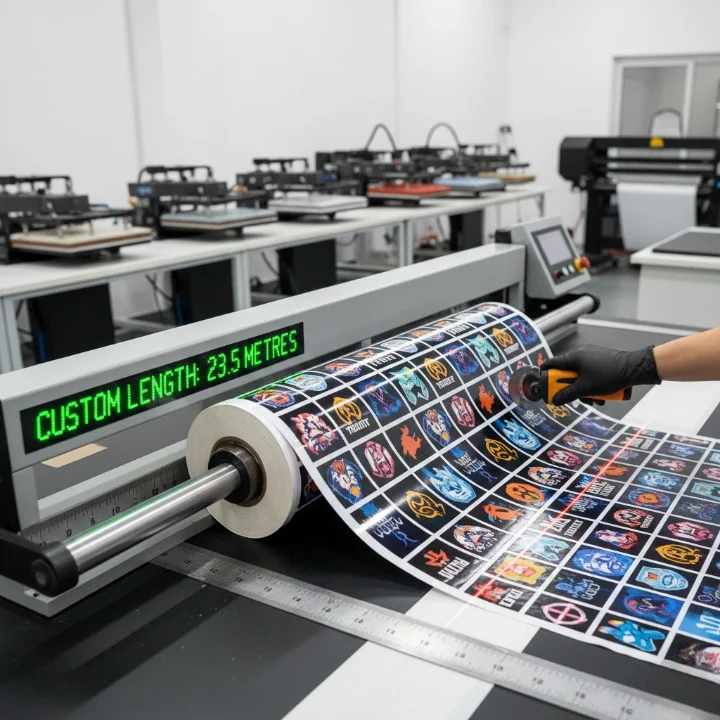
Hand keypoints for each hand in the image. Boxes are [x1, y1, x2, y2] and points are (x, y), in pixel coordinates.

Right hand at [544, 344, 659, 404]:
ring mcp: (593, 356)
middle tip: (575, 398)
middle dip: (571, 388)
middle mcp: (581, 354)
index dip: (546, 374)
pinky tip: (602, 395)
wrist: (635, 368)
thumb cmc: (609, 375)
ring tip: (595, 400)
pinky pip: (591, 373)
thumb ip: (568, 395)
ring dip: (584, 390)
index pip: (552, 363)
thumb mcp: (585, 389)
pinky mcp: (602, 360)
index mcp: (574, 357)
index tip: (543, 384)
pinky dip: (593, 385)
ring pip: (581, 375)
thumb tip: (555, 400)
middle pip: (567, 373)